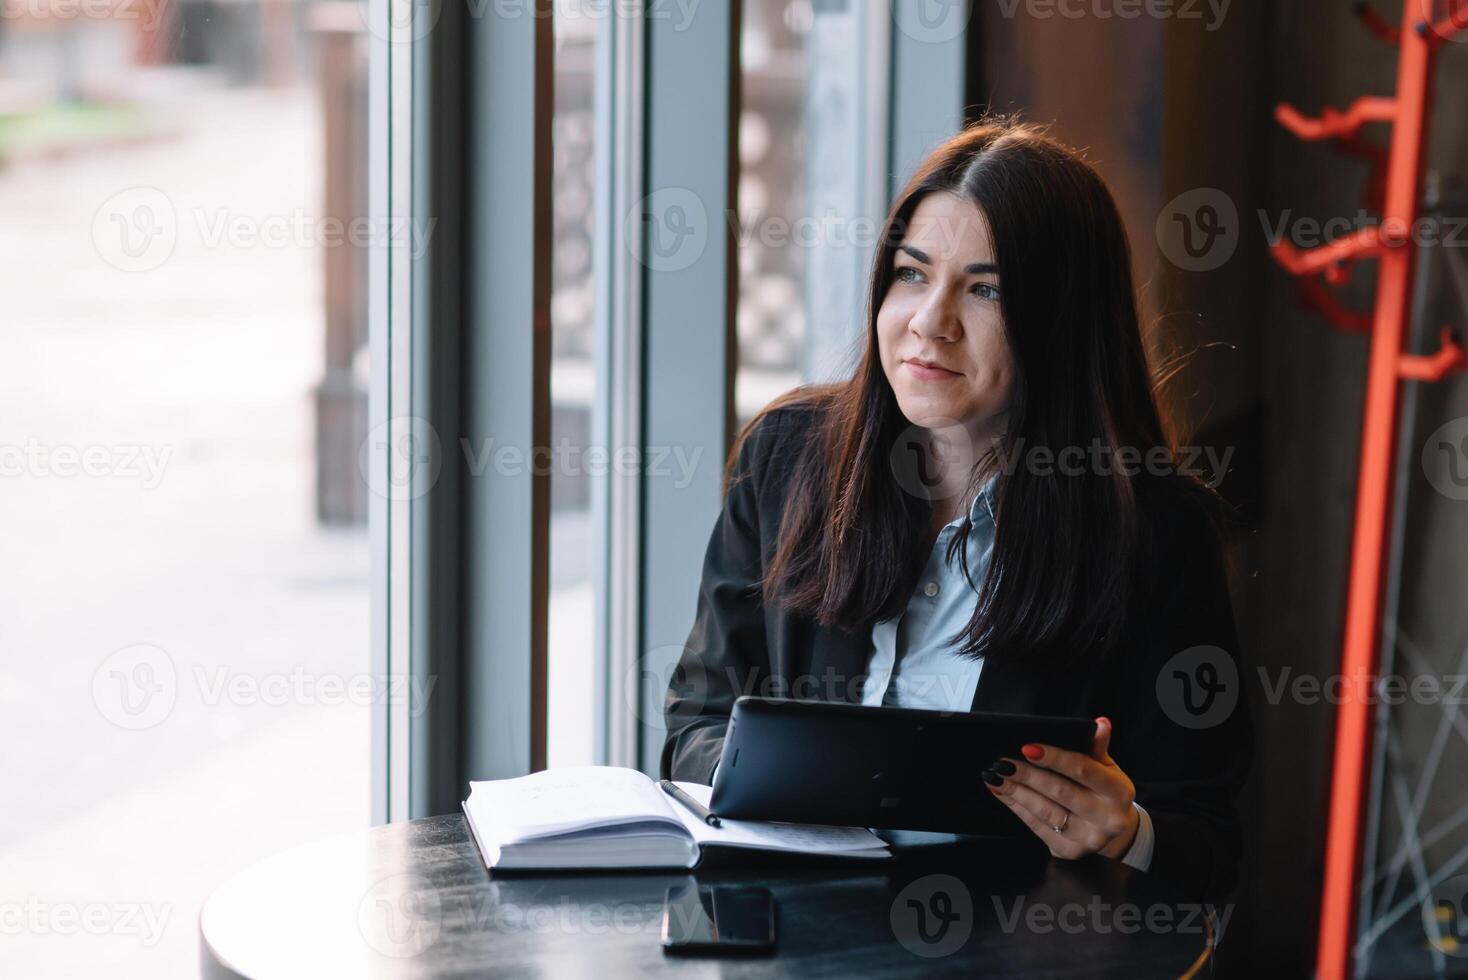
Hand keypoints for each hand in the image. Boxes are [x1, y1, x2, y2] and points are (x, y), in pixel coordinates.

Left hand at [982, 716, 1139, 860]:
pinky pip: (1037, 826)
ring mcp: (1088, 839)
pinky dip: (1017, 807)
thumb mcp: (1106, 767)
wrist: (1114, 830)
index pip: (1083, 770)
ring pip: (1045, 812)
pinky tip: (1003, 793)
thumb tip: (1100, 723)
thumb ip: (1097, 746)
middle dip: (1028, 776)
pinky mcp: (1069, 851)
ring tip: (995, 777)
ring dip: (1017, 792)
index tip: (1028, 748)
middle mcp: (1108, 819)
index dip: (1055, 758)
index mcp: (1118, 792)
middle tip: (1002, 763)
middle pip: (1061, 792)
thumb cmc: (1104, 790)